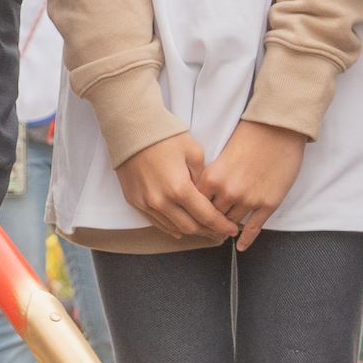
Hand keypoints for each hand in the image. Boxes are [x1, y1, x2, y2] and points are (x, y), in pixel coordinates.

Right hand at [115, 132, 239, 244]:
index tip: (232, 230)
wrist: (130, 129)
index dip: (221, 225)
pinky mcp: (135, 201)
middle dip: (208, 232)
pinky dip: (172, 227)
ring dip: (191, 231)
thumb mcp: (194, 151)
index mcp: (179, 188)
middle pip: (190, 227)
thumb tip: (206, 194)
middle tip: (221, 233)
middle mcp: (162, 201)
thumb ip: (203, 177)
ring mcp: (146, 203)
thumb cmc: (164, 135)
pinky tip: (181, 229)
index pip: (206, 216)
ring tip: (204, 230)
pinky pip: (157, 222)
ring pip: (173, 228)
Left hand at [202, 119, 308, 248]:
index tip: (194, 217)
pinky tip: (240, 246)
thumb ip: (211, 178)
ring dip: (228, 226)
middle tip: (209, 226)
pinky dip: (246, 239)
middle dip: (211, 221)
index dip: (196, 212)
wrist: (278, 129)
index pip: (197, 205)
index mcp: (212, 178)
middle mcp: (228, 192)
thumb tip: (203, 196)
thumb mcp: (220, 156)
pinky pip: (254, 228)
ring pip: (232, 223)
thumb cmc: (250, 136)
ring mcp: (249, 200)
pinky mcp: (268, 204)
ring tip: (224, 231)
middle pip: (213, 217)